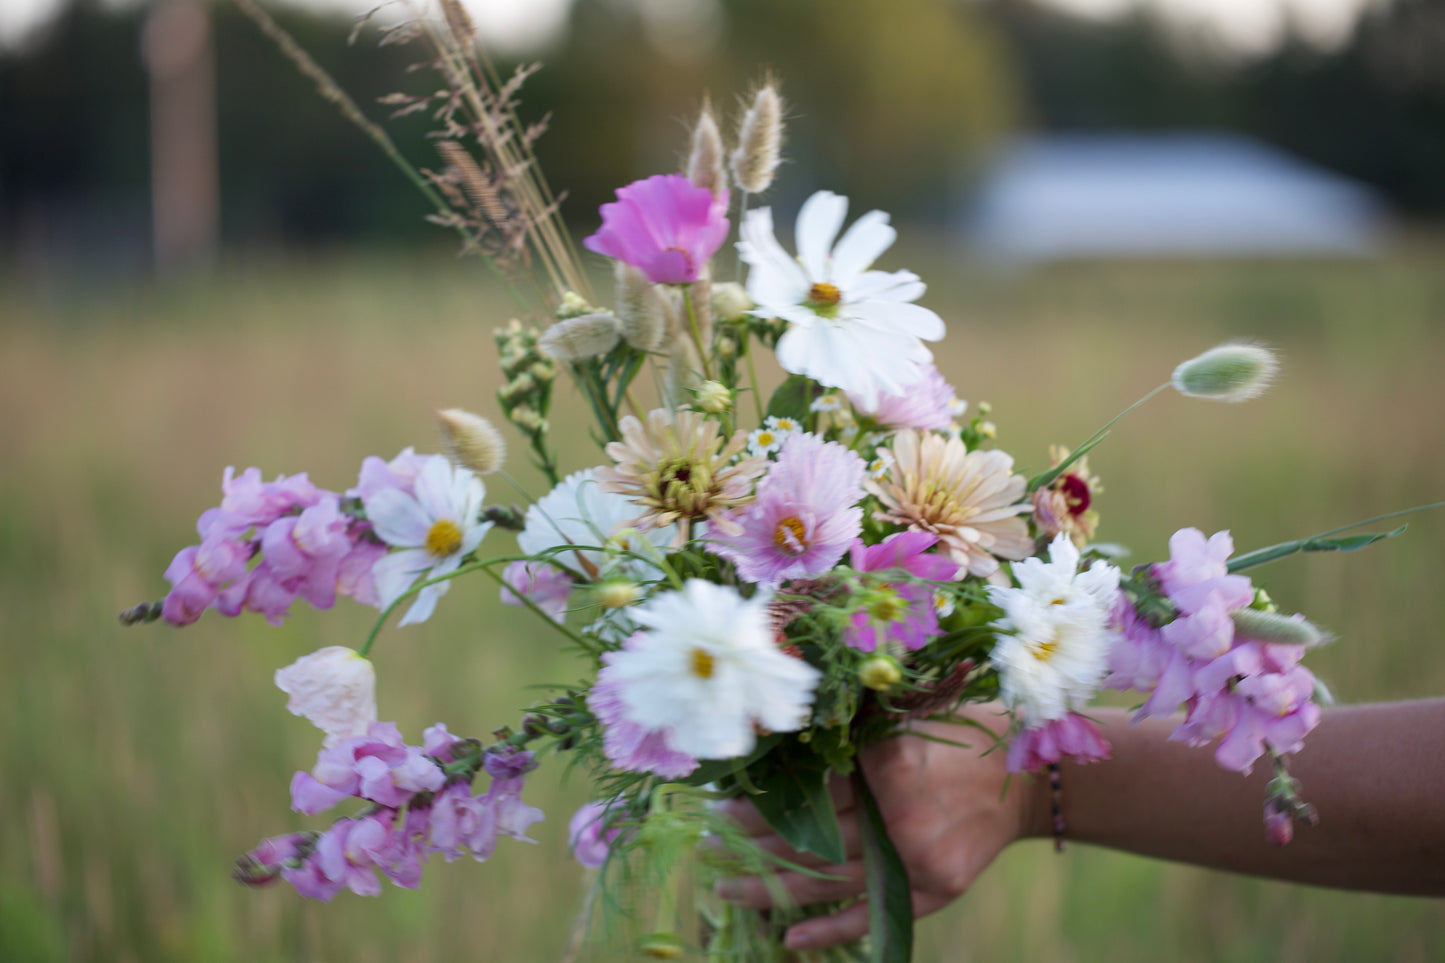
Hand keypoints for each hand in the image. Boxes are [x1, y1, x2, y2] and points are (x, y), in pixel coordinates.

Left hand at [714, 707, 1045, 950]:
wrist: (1022, 775)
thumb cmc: (954, 736)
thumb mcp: (899, 726)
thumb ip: (849, 748)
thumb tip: (775, 765)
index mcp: (886, 763)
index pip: (807, 793)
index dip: (761, 804)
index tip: (722, 806)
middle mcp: (898, 814)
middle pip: (810, 839)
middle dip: (752, 845)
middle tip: (709, 848)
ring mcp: (916, 857)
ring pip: (829, 881)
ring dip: (772, 890)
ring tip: (727, 891)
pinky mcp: (935, 888)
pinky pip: (873, 915)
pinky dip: (830, 930)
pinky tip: (790, 937)